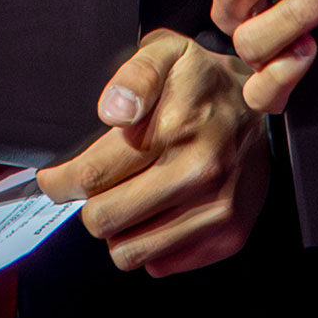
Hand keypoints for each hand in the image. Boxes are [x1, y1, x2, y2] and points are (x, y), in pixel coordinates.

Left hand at [34, 30, 266, 274]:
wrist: (260, 106)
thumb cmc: (205, 81)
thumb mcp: (167, 52)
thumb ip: (135, 74)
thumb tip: (113, 110)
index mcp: (176, 127)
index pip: (93, 175)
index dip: (61, 181)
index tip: (56, 179)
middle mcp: (199, 172)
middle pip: (104, 220)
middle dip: (91, 204)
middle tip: (99, 186)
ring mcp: (216, 209)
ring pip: (129, 251)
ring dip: (120, 230)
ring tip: (130, 199)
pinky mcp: (228, 235)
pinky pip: (161, 264)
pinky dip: (152, 244)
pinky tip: (159, 211)